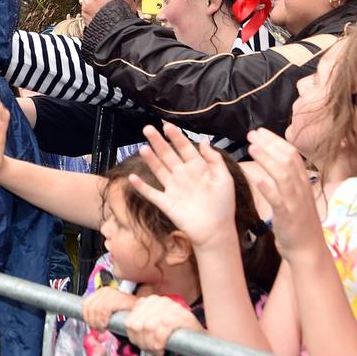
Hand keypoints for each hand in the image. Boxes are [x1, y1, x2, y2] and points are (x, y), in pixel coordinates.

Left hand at [81, 286, 135, 330]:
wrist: (144, 314)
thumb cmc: (128, 316)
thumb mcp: (109, 314)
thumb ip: (98, 314)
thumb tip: (88, 320)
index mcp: (103, 292)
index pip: (86, 303)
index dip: (86, 316)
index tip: (92, 324)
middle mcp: (108, 291)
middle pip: (90, 307)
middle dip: (92, 321)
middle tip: (99, 328)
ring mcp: (114, 293)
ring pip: (96, 309)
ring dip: (98, 322)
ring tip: (104, 328)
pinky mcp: (121, 299)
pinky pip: (104, 309)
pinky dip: (103, 319)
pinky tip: (107, 324)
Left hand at [124, 294, 202, 355]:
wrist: (200, 336)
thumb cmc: (175, 331)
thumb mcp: (155, 324)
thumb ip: (141, 323)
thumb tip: (129, 329)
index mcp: (151, 300)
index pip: (130, 321)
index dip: (134, 337)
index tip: (142, 345)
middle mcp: (159, 300)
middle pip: (137, 325)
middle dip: (141, 342)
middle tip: (150, 349)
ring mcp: (170, 307)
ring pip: (147, 328)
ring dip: (150, 344)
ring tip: (156, 350)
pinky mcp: (179, 316)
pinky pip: (160, 332)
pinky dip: (159, 344)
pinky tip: (162, 348)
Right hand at [127, 123, 236, 250]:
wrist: (216, 230)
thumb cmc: (223, 204)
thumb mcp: (224, 178)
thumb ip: (214, 160)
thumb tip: (203, 141)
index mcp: (197, 168)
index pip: (184, 148)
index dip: (176, 136)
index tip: (167, 125)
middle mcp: (183, 175)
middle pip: (168, 155)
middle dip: (158, 142)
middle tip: (148, 129)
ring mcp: (173, 189)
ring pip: (158, 170)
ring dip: (150, 159)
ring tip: (143, 147)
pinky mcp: (166, 203)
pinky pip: (151, 193)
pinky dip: (141, 186)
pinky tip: (132, 177)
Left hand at [245, 127, 324, 258]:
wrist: (307, 249)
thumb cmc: (298, 224)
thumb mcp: (296, 197)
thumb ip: (288, 181)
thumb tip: (276, 163)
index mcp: (303, 183)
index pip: (292, 154)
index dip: (276, 140)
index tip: (260, 131)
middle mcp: (301, 188)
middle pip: (288, 159)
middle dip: (269, 144)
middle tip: (252, 134)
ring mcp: (295, 202)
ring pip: (283, 175)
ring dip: (267, 159)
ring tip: (252, 147)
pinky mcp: (288, 216)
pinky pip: (278, 199)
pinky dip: (267, 187)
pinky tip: (256, 178)